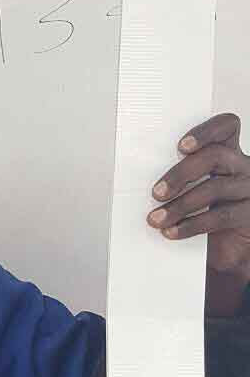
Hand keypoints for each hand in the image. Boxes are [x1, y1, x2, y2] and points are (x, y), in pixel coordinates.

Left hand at [147, 113, 249, 313]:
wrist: (224, 249)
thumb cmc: (203, 214)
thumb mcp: (190, 191)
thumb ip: (179, 178)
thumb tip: (138, 179)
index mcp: (227, 153)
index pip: (226, 127)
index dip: (206, 132)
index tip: (180, 147)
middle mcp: (242, 166)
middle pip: (215, 156)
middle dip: (180, 174)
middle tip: (156, 193)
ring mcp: (249, 189)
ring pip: (215, 187)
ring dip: (180, 205)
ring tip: (156, 219)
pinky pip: (221, 216)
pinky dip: (191, 225)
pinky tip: (172, 231)